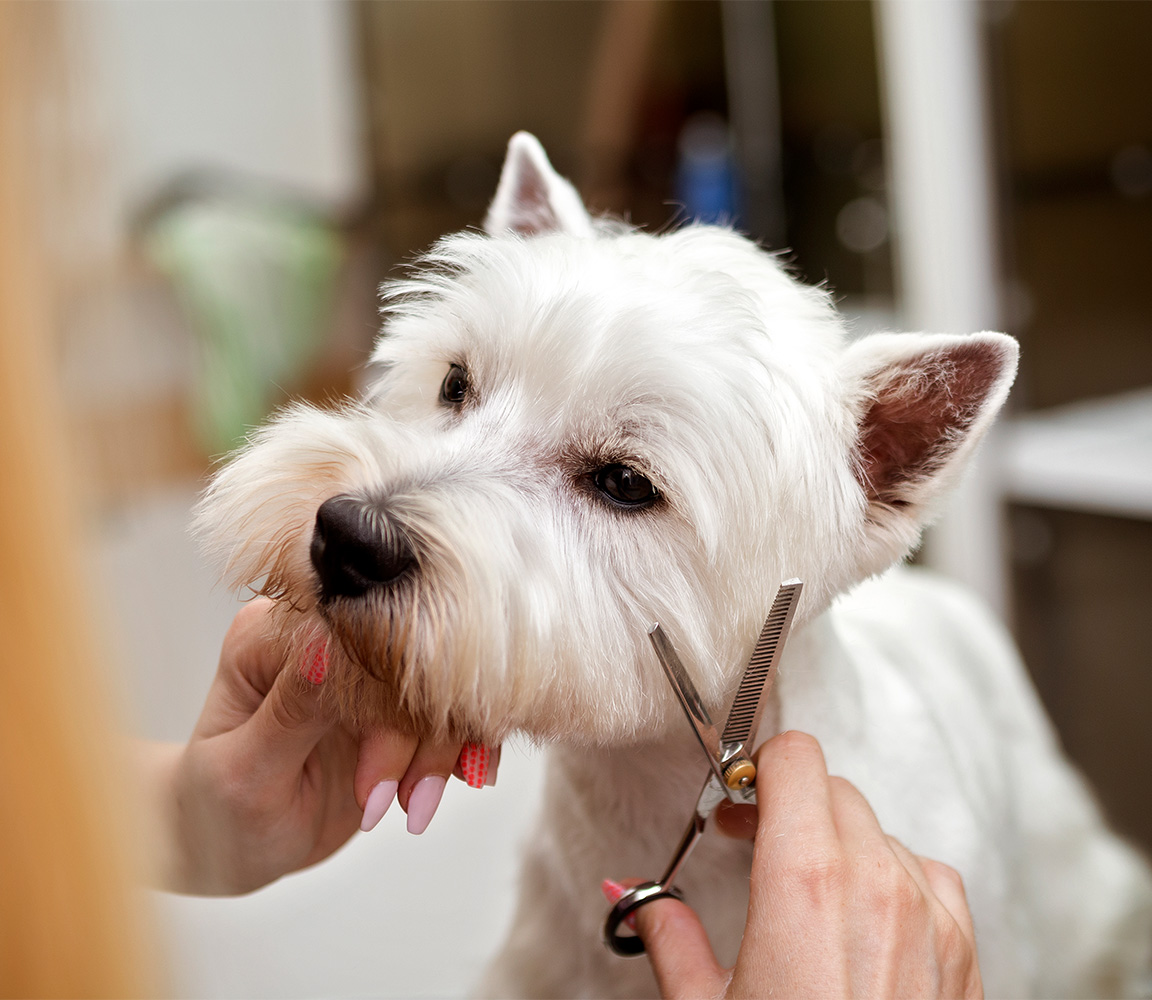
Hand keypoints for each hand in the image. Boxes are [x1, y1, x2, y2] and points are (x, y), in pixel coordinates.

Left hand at [144, 598, 495, 894]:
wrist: (229, 847)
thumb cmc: (218, 811)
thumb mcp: (246, 771)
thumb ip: (292, 708)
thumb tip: (328, 640)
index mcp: (272, 635)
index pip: (355, 633)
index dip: (386, 688)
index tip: (383, 761)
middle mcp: (322, 639)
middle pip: (409, 661)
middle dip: (417, 738)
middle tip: (392, 803)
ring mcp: (362, 673)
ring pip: (439, 690)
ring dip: (439, 754)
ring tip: (411, 809)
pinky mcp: (391, 706)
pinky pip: (448, 714)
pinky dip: (460, 752)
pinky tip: (454, 784)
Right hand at [628, 731, 981, 998]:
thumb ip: (666, 933)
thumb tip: (631, 895)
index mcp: (805, 882)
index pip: (795, 759)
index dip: (758, 766)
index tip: (736, 797)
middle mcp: (876, 883)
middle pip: (832, 788)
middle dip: (787, 803)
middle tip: (752, 839)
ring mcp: (928, 914)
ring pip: (879, 828)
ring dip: (838, 840)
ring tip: (803, 886)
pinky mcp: (962, 949)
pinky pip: (929, 873)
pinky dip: (894, 876)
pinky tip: (864, 913)